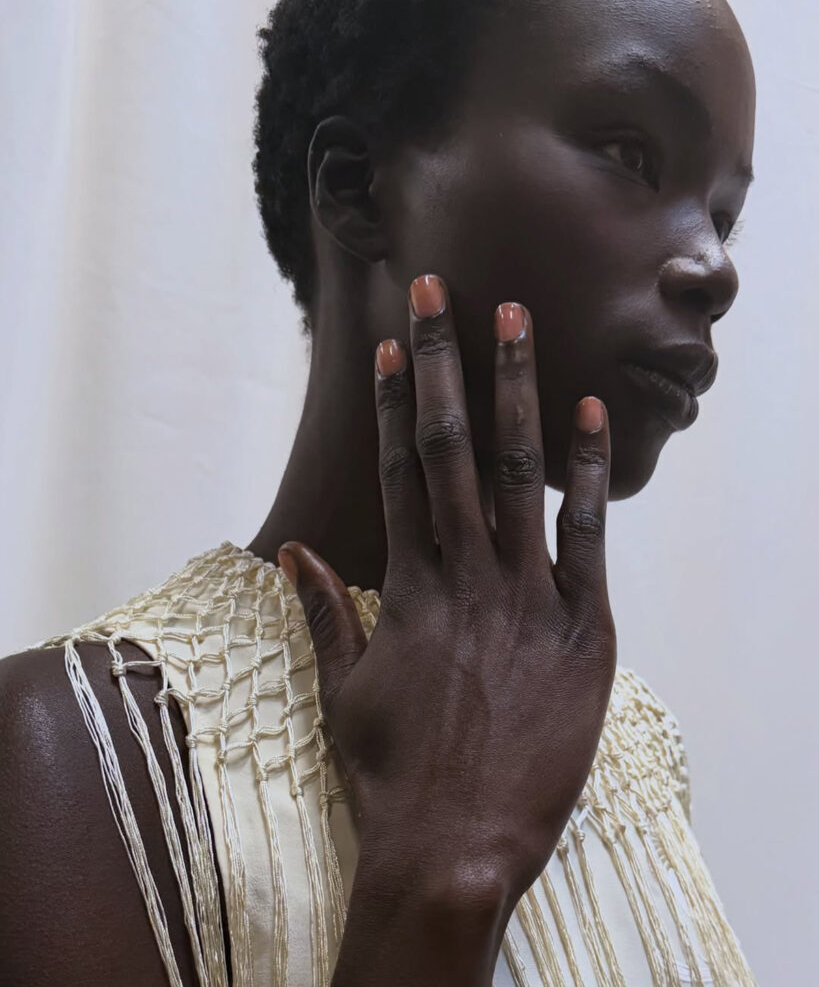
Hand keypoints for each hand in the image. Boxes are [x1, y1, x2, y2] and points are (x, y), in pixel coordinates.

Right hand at [278, 273, 615, 908]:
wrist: (454, 848)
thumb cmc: (393, 773)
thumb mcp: (343, 692)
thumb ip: (324, 614)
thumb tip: (294, 554)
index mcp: (407, 586)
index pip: (397, 471)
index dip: (391, 401)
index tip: (389, 342)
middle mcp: (463, 574)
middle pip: (452, 447)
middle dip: (444, 362)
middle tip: (441, 288)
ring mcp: (525, 597)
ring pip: (518, 472)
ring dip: (515, 390)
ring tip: (512, 319)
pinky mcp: (582, 630)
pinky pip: (585, 536)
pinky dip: (588, 473)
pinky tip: (591, 412)